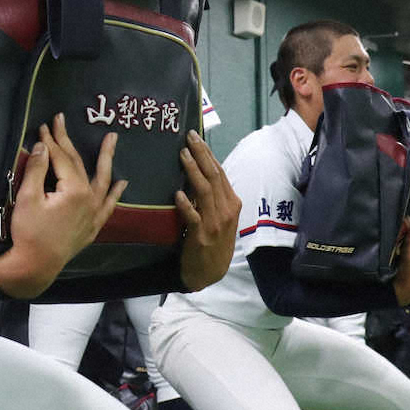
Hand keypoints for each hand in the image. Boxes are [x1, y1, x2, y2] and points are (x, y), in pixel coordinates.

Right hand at [0, 114, 125, 298]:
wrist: (35, 266)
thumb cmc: (28, 232)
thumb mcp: (28, 197)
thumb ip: (37, 169)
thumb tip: (44, 145)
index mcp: (74, 190)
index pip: (62, 158)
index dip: (51, 140)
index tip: (43, 125)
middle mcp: (89, 199)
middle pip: (79, 164)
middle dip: (68, 142)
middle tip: (61, 121)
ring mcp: (93, 213)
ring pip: (102, 180)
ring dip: (106, 159)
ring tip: (112, 139)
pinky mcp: (92, 227)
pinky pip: (108, 206)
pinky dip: (115, 194)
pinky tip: (122, 183)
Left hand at [175, 131, 241, 290]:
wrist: (210, 271)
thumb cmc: (212, 240)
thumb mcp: (218, 216)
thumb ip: (211, 196)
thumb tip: (197, 171)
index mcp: (232, 203)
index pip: (219, 172)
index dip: (208, 154)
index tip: (196, 138)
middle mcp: (227, 210)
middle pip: (214, 176)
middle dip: (201, 155)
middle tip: (189, 138)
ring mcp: (215, 223)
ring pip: (205, 192)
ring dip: (193, 172)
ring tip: (182, 156)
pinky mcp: (202, 236)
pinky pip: (194, 217)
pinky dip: (186, 205)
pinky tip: (178, 194)